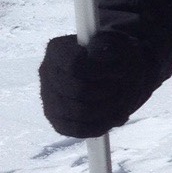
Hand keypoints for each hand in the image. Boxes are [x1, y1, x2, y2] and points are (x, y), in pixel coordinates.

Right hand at [39, 30, 161, 138]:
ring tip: (124, 103)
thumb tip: (99, 53)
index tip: (120, 71)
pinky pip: (78, 130)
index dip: (102, 71)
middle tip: (124, 89)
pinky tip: (117, 116)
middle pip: (79, 90)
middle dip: (109, 91)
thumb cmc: (115, 56)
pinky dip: (103, 125)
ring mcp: (49, 99)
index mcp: (57, 50)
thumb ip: (110, 44)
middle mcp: (47, 74)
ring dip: (109, 109)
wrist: (115, 73)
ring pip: (79, 112)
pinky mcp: (58, 120)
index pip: (75, 65)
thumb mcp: (119, 42)